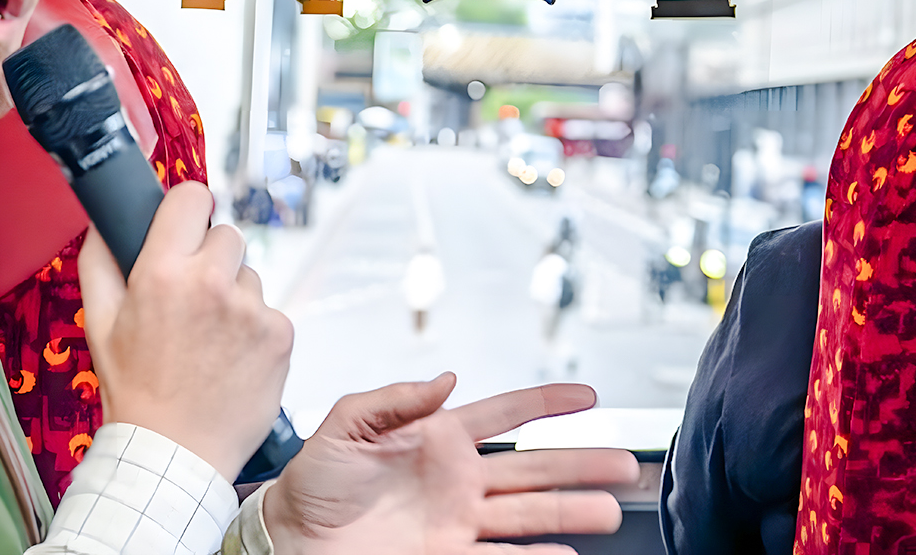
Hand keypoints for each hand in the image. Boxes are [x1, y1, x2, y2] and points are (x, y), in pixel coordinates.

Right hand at [77, 181, 292, 479]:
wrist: (175, 453)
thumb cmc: (135, 391)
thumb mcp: (99, 322)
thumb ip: (99, 260)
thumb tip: (105, 221)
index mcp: (162, 272)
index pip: (192, 196)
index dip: (187, 210)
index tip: (185, 225)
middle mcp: (211, 284)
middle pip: (225, 234)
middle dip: (210, 258)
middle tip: (191, 298)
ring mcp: (251, 310)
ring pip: (249, 275)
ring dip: (233, 296)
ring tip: (209, 338)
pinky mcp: (280, 335)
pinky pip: (269, 311)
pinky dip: (254, 329)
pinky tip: (231, 357)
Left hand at [264, 376, 638, 554]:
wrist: (291, 537)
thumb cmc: (312, 480)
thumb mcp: (345, 423)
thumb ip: (395, 399)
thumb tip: (444, 378)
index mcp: (436, 437)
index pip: (504, 414)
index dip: (546, 404)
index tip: (588, 396)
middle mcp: (457, 478)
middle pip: (534, 467)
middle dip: (581, 462)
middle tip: (624, 462)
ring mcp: (458, 520)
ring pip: (530, 513)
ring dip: (571, 510)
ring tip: (609, 509)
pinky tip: (566, 554)